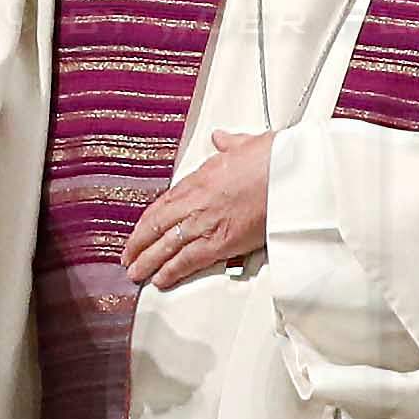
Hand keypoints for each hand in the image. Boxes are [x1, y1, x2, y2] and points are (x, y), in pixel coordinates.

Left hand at [123, 130, 272, 289]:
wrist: (291, 173)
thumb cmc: (274, 159)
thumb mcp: (246, 144)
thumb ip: (229, 144)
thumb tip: (222, 139)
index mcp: (199, 179)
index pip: (162, 204)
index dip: (147, 221)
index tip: (140, 231)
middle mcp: (196, 202)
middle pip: (156, 226)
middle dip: (138, 244)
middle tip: (128, 256)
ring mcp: (205, 223)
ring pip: (165, 246)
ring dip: (147, 261)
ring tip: (136, 273)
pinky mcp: (221, 242)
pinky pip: (187, 260)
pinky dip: (171, 271)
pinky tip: (160, 279)